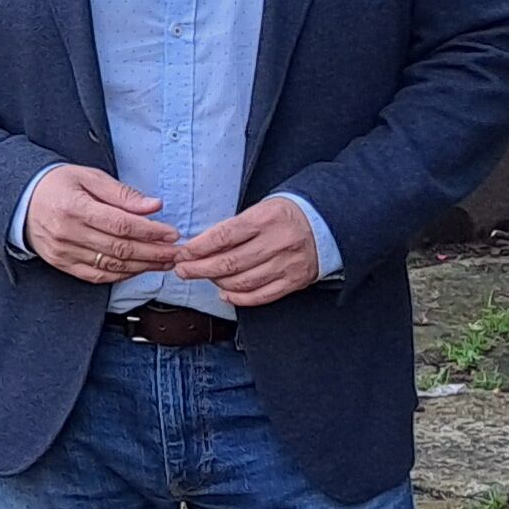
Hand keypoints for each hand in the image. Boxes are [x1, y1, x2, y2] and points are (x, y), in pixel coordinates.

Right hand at [21, 167, 179, 284]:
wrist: (20, 200)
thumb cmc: (56, 184)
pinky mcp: (62, 264)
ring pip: (111, 266)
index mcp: (74, 207)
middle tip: (176, 252)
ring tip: (164, 262)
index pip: (120, 224)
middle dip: (153, 252)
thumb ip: (121, 193)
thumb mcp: (88, 177)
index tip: (171, 233)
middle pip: (119, 249)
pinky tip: (139, 269)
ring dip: (143, 266)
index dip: (150, 232)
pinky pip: (97, 276)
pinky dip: (121, 275)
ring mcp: (64, 252)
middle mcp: (68, 233)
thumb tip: (153, 206)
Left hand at [173, 195, 325, 308]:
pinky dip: (239, 298)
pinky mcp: (294, 281)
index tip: (183, 253)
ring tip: (204, 278)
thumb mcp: (261, 209)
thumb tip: (201, 246)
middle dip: (200, 268)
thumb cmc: (285, 216)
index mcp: (265, 219)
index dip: (199, 247)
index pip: (224, 236)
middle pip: (230, 262)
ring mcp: (286, 264)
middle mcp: (276, 242)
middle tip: (183, 270)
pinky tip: (225, 294)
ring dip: (217, 283)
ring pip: (242, 282)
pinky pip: (261, 296)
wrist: (326, 224)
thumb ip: (235, 227)